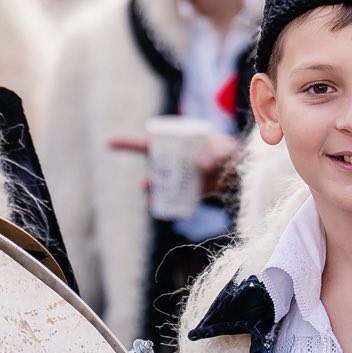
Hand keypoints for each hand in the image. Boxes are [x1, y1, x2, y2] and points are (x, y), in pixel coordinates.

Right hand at [106, 131, 239, 201]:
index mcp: (175, 144)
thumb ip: (217, 154)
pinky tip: (164, 208)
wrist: (242, 175)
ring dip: (155, 193)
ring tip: (159, 197)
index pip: (148, 143)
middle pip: (152, 169)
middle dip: (148, 178)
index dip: (127, 143)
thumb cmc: (231, 154)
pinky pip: (169, 202)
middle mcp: (172, 163)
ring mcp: (177, 180)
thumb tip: (201, 167)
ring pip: (158, 187)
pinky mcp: (185, 196)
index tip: (109, 143)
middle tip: (151, 183)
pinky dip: (165, 206)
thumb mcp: (226, 150)